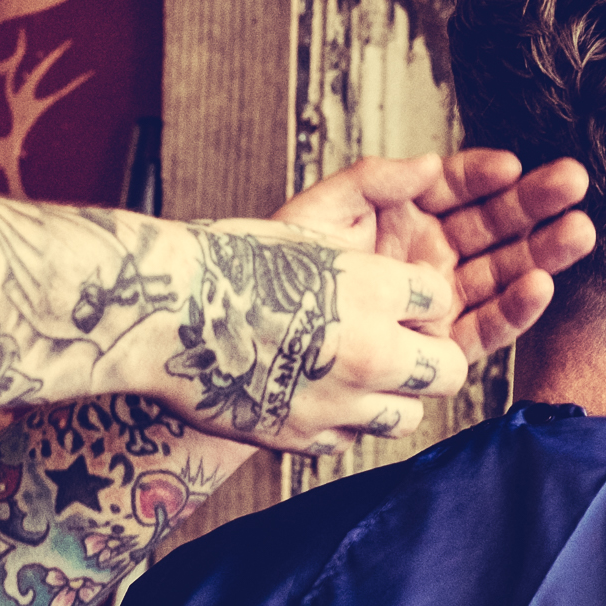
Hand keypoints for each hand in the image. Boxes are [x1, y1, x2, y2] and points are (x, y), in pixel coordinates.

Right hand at [134, 220, 468, 453]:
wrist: (158, 313)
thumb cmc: (224, 261)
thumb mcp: (304, 227)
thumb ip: (372, 209)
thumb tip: (426, 168)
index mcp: (372, 289)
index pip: (440, 300)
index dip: (420, 296)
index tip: (400, 295)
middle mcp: (367, 350)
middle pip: (448, 369)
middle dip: (432, 354)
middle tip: (403, 343)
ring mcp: (337, 401)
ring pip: (409, 415)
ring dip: (394, 394)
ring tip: (361, 372)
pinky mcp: (303, 437)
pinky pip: (352, 438)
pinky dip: (343, 420)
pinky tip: (315, 392)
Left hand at [276, 150, 595, 359]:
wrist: (260, 341)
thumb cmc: (285, 270)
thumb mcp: (322, 211)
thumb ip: (374, 180)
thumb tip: (430, 162)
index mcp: (406, 214)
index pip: (458, 185)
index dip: (486, 174)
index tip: (513, 164)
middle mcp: (433, 254)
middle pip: (495, 224)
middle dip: (536, 203)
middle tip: (575, 181)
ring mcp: (443, 299)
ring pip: (505, 269)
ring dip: (543, 251)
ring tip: (579, 231)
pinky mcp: (445, 346)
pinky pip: (489, 325)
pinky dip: (517, 307)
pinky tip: (541, 284)